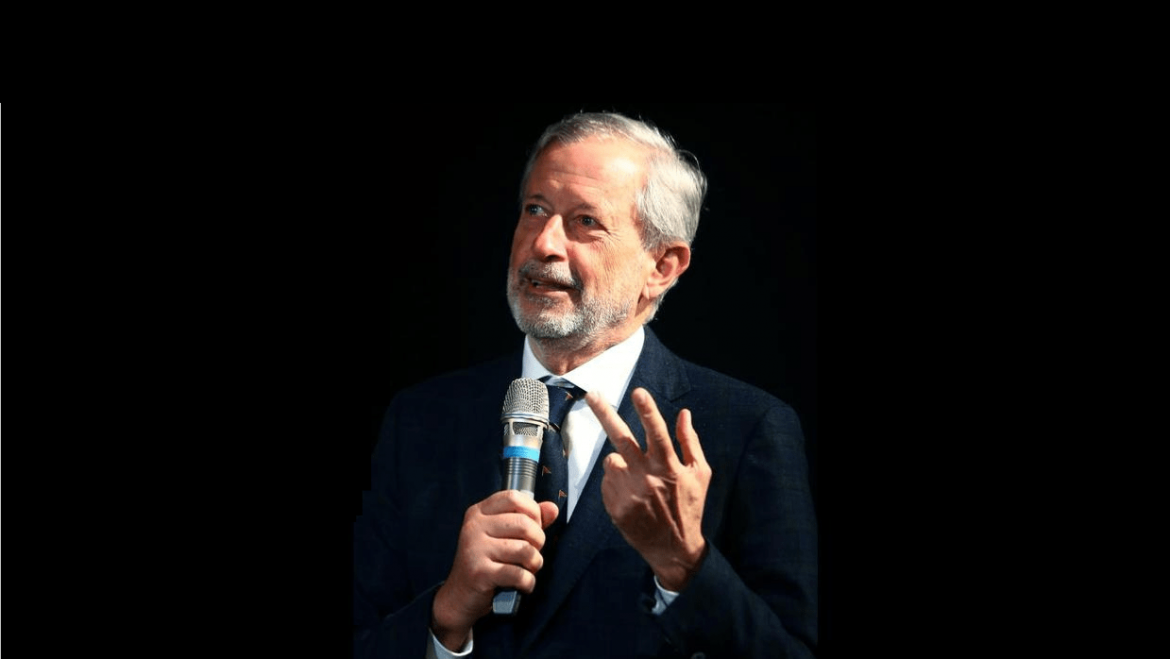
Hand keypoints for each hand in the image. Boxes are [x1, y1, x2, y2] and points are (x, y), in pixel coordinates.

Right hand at [431, 490, 559, 649]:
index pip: (514, 497)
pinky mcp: (479, 573)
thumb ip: (529, 520)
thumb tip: (552, 508)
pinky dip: (528, 582)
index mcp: (479, 512)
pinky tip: (523, 585)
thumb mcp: (504, 537)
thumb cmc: (487, 564)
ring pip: (524, 549)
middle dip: (538, 541)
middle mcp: (474, 526)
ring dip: (535, 563)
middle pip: (524, 523)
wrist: (459, 598)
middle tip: (532, 554)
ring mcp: (474, 549)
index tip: (534, 528)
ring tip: (528, 569)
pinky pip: (519, 574)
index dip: (533, 512)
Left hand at [586, 387, 711, 591]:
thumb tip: (684, 413)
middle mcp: (646, 477)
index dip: (647, 410)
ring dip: (620, 461)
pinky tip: (631, 494)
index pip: (656, 432)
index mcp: (669, 466)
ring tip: (636, 477)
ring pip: (612, 460)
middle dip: (606, 413)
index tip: (637, 392)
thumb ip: (690, 442)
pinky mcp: (615, 506)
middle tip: (592, 394)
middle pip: (621, 438)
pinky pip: (608, 481)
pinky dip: (616, 480)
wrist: (674, 549)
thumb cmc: (689, 507)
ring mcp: (628, 493)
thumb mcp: (700, 474)